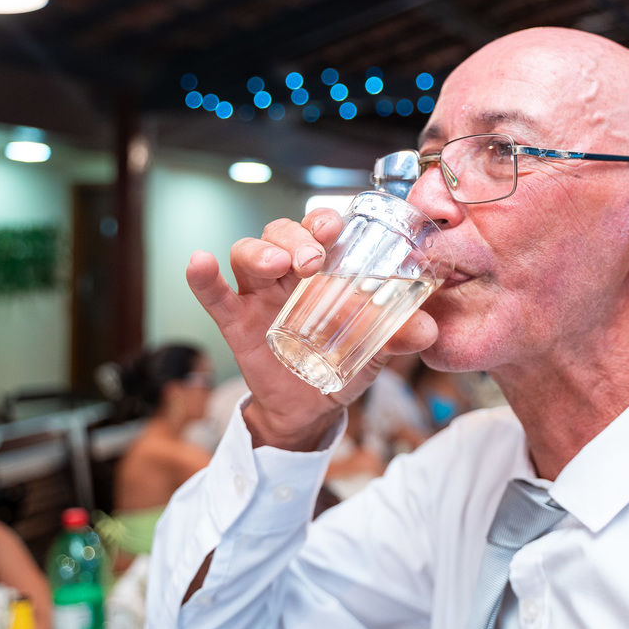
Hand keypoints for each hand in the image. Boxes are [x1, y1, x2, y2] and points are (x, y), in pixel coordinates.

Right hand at [186, 208, 437, 449]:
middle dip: (295, 236)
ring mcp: (259, 295)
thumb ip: (400, 335)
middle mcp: (288, 273)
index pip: (318, 229)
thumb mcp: (377, 348)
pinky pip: (214, 295)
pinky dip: (203, 278)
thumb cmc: (344, 360)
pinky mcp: (236, 323)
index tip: (334, 229)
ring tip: (278, 264)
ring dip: (261, 251)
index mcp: (324, 268)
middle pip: (280, 232)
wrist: (313, 408)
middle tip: (312, 257)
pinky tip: (199, 262)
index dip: (323, 220)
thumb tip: (428, 330)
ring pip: (247, 254)